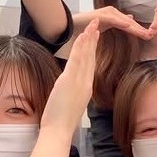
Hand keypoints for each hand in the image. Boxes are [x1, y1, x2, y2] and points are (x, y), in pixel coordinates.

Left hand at [40, 20, 98, 138]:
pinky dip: (80, 47)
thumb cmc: (61, 122)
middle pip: (91, 58)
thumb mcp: (71, 104)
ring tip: (92, 26)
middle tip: (97, 27)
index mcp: (86, 88)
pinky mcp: (69, 81)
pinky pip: (76, 60)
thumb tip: (68, 87)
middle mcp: (85, 83)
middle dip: (93, 41)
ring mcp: (78, 81)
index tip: (95, 39)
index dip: (93, 51)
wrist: (59, 130)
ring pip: (85, 56)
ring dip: (88, 39)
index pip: (91, 66)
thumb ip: (72, 93)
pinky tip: (82, 37)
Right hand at [76, 7, 152, 39]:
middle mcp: (113, 13)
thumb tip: (128, 23)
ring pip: (124, 21)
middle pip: (130, 22)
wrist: (71, 26)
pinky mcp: (100, 15)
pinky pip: (113, 20)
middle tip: (152, 35)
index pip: (130, 25)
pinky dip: (121, 22)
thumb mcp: (103, 28)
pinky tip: (129, 26)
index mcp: (114, 17)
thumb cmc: (85, 28)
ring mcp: (107, 13)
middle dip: (141, 29)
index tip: (149, 37)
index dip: (139, 31)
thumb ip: (115, 25)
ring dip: (135, 27)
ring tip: (145, 33)